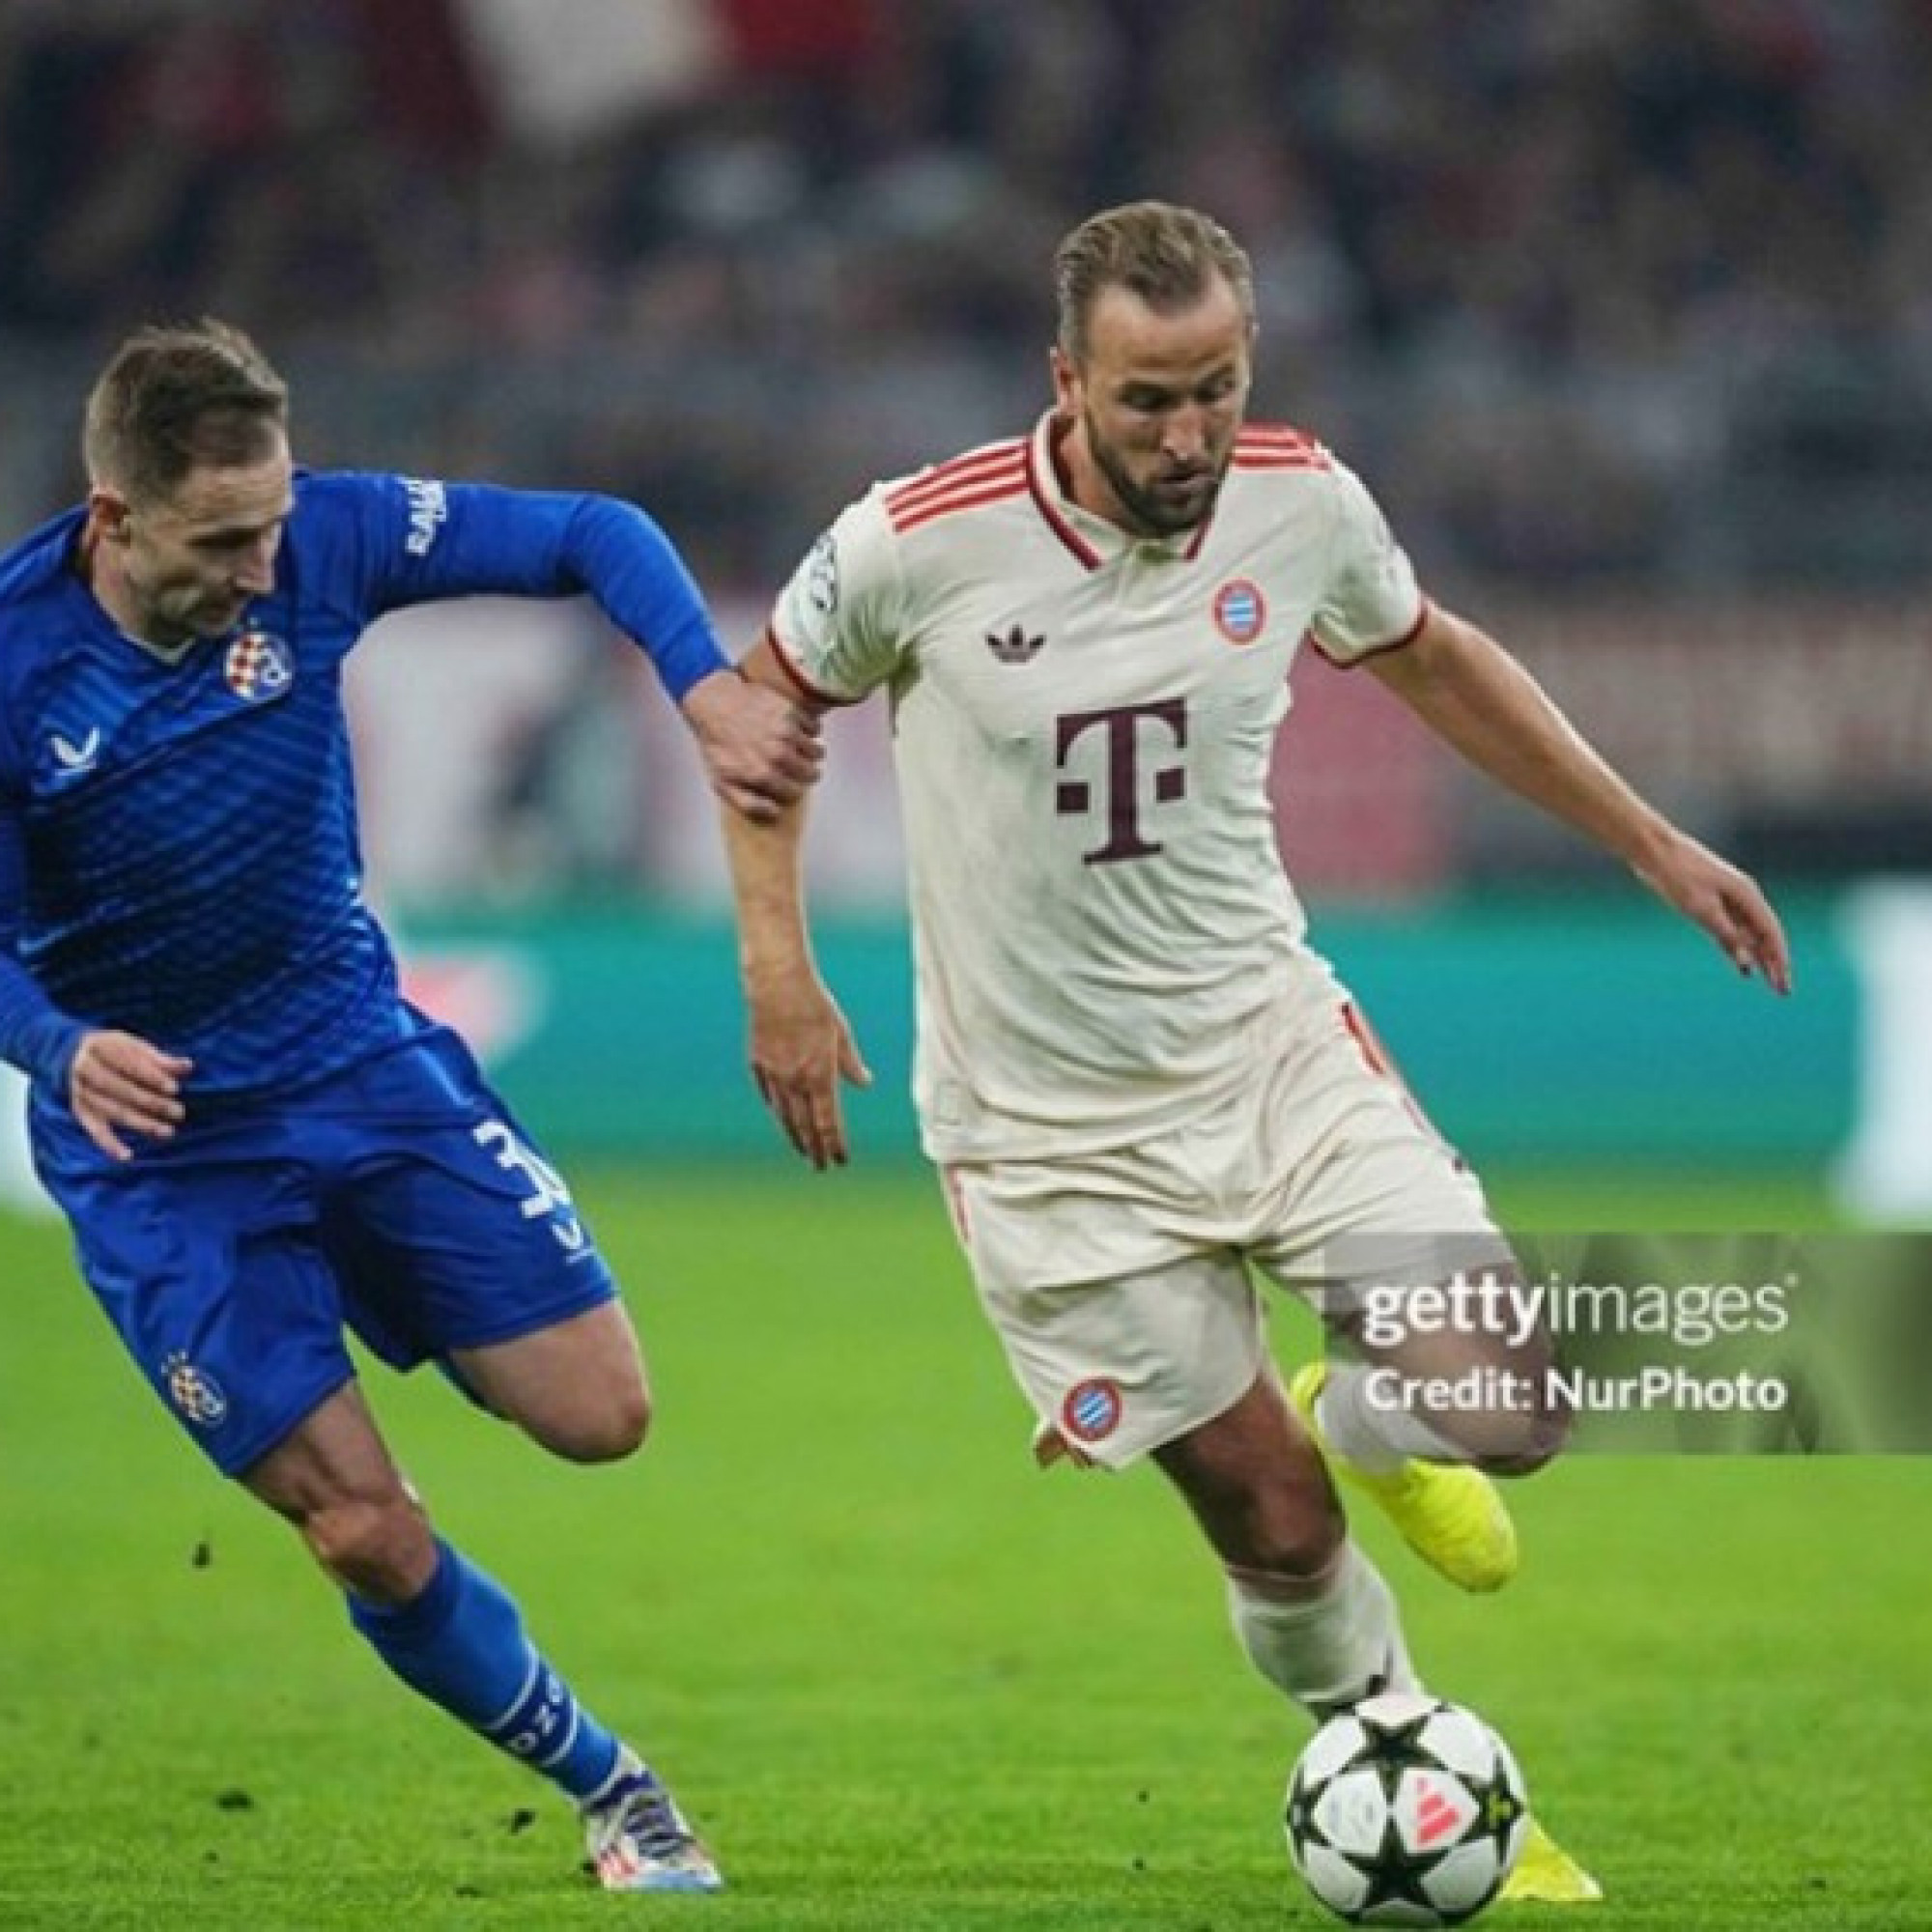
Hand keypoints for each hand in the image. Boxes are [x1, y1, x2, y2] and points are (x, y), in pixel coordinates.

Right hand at [68, 1030, 192, 1160]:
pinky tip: (127, 1157)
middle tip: (178, 1112)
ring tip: (167, 1132)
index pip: (128, 1063)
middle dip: (151, 1102)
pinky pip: (94, 1131)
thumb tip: (187, 1067)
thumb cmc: (117, 1051)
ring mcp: (80, 1093)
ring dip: (140, 1123)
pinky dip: (109, 1145)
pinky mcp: (81, 1112)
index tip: (174, 1088)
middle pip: (120, 1089)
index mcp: (99, 1047)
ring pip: (112, 1111)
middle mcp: (84, 1070)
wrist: (75, 1056)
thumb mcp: (135, 1046)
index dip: (151, 1076)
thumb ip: (160, 1058)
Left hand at [682, 669, 822, 822]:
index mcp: (762, 774)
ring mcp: (787, 731)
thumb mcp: (722, 782)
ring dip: (811, 753)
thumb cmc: (717, 744)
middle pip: (812, 773)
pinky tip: (796, 731)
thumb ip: (748, 803)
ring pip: (818, 751)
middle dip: (807, 774)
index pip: (796, 792)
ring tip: (799, 750)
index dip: (794, 790)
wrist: (713, 702)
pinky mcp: (792, 710)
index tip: (790, 784)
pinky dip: (810, 730)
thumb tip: (776, 813)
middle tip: (798, 768)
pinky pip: (815, 727)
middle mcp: (778, 754)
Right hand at [747, 973, 870, 1168]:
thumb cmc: (814, 1005)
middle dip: (815, 1149)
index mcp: (818, 1075)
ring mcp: (773, 1073)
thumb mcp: (841, 1034)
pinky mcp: (758, 1062)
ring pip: (784, 1115)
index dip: (834, 1144)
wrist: (776, 984)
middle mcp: (794, 1080)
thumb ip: (851, 1064)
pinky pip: (768, 1094)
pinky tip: (782, 1117)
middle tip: (821, 1166)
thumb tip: (865, 1083)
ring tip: (803, 1150)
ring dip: (795, 1136)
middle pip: (805, 1126)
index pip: (828, 1122)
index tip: (840, 1160)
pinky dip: (777, 1110)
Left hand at [1632, 830, 1791, 993]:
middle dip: (1774, 963)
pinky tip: (1742, 967)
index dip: (1779, 958)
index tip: (1784, 982)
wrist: (1655, 851)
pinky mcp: (1710, 904)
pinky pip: (1730, 932)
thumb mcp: (1703, 909)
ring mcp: (1727, 900)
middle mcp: (1743, 898)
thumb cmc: (1679, 876)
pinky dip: (1738, 950)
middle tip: (1782, 991)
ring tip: (1769, 982)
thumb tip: (1747, 962)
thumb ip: (1727, 936)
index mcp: (1747, 895)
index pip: (1771, 932)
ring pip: (1749, 936)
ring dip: (1759, 959)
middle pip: (1764, 936)